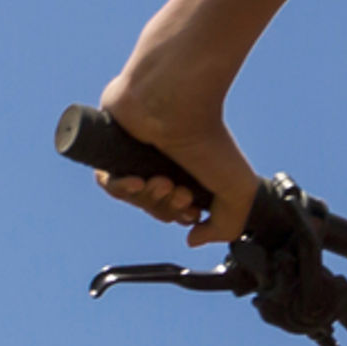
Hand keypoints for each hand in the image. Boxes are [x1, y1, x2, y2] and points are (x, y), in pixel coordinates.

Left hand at [94, 62, 263, 245]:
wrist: (177, 106)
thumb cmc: (210, 140)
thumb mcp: (238, 194)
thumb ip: (225, 228)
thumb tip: (192, 238)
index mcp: (190, 172)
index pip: (176, 211)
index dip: (182, 217)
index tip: (192, 210)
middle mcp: (165, 163)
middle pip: (155, 208)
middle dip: (167, 207)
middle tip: (180, 191)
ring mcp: (139, 155)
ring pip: (133, 198)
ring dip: (147, 198)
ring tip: (161, 181)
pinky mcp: (114, 147)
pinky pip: (108, 182)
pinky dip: (121, 188)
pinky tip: (137, 180)